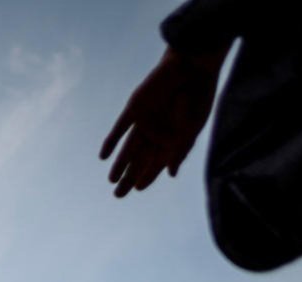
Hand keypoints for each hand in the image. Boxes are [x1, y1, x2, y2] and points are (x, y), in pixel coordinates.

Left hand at [100, 46, 222, 198]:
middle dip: (130, 177)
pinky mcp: (135, 107)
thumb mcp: (192, 128)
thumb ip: (180, 150)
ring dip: (120, 164)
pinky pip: (120, 127)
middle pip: (140, 159)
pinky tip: (103, 157)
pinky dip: (112, 141)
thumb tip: (169, 174)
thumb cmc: (198, 97)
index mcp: (172, 137)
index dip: (148, 176)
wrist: (192, 66)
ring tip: (112, 181)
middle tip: (118, 195)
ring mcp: (144, 119)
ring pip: (128, 148)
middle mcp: (156, 131)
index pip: (157, 162)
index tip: (138, 189)